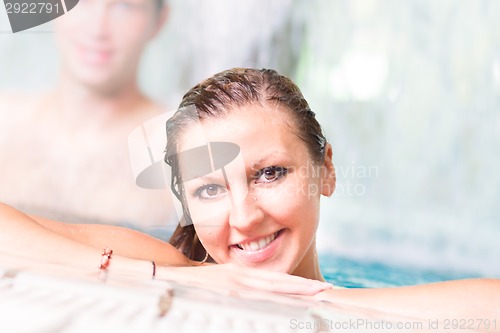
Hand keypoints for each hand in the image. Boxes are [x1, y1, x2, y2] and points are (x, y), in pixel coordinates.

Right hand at [157, 263, 331, 294]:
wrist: (173, 273)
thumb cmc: (195, 280)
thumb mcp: (220, 280)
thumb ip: (238, 285)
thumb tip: (251, 291)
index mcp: (243, 275)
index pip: (276, 280)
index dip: (297, 284)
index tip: (316, 288)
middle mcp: (243, 278)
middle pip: (279, 283)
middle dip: (304, 288)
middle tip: (326, 290)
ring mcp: (236, 284)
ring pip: (271, 288)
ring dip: (294, 292)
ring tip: (315, 295)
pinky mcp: (227, 291)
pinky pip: (254, 297)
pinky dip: (271, 300)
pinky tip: (285, 303)